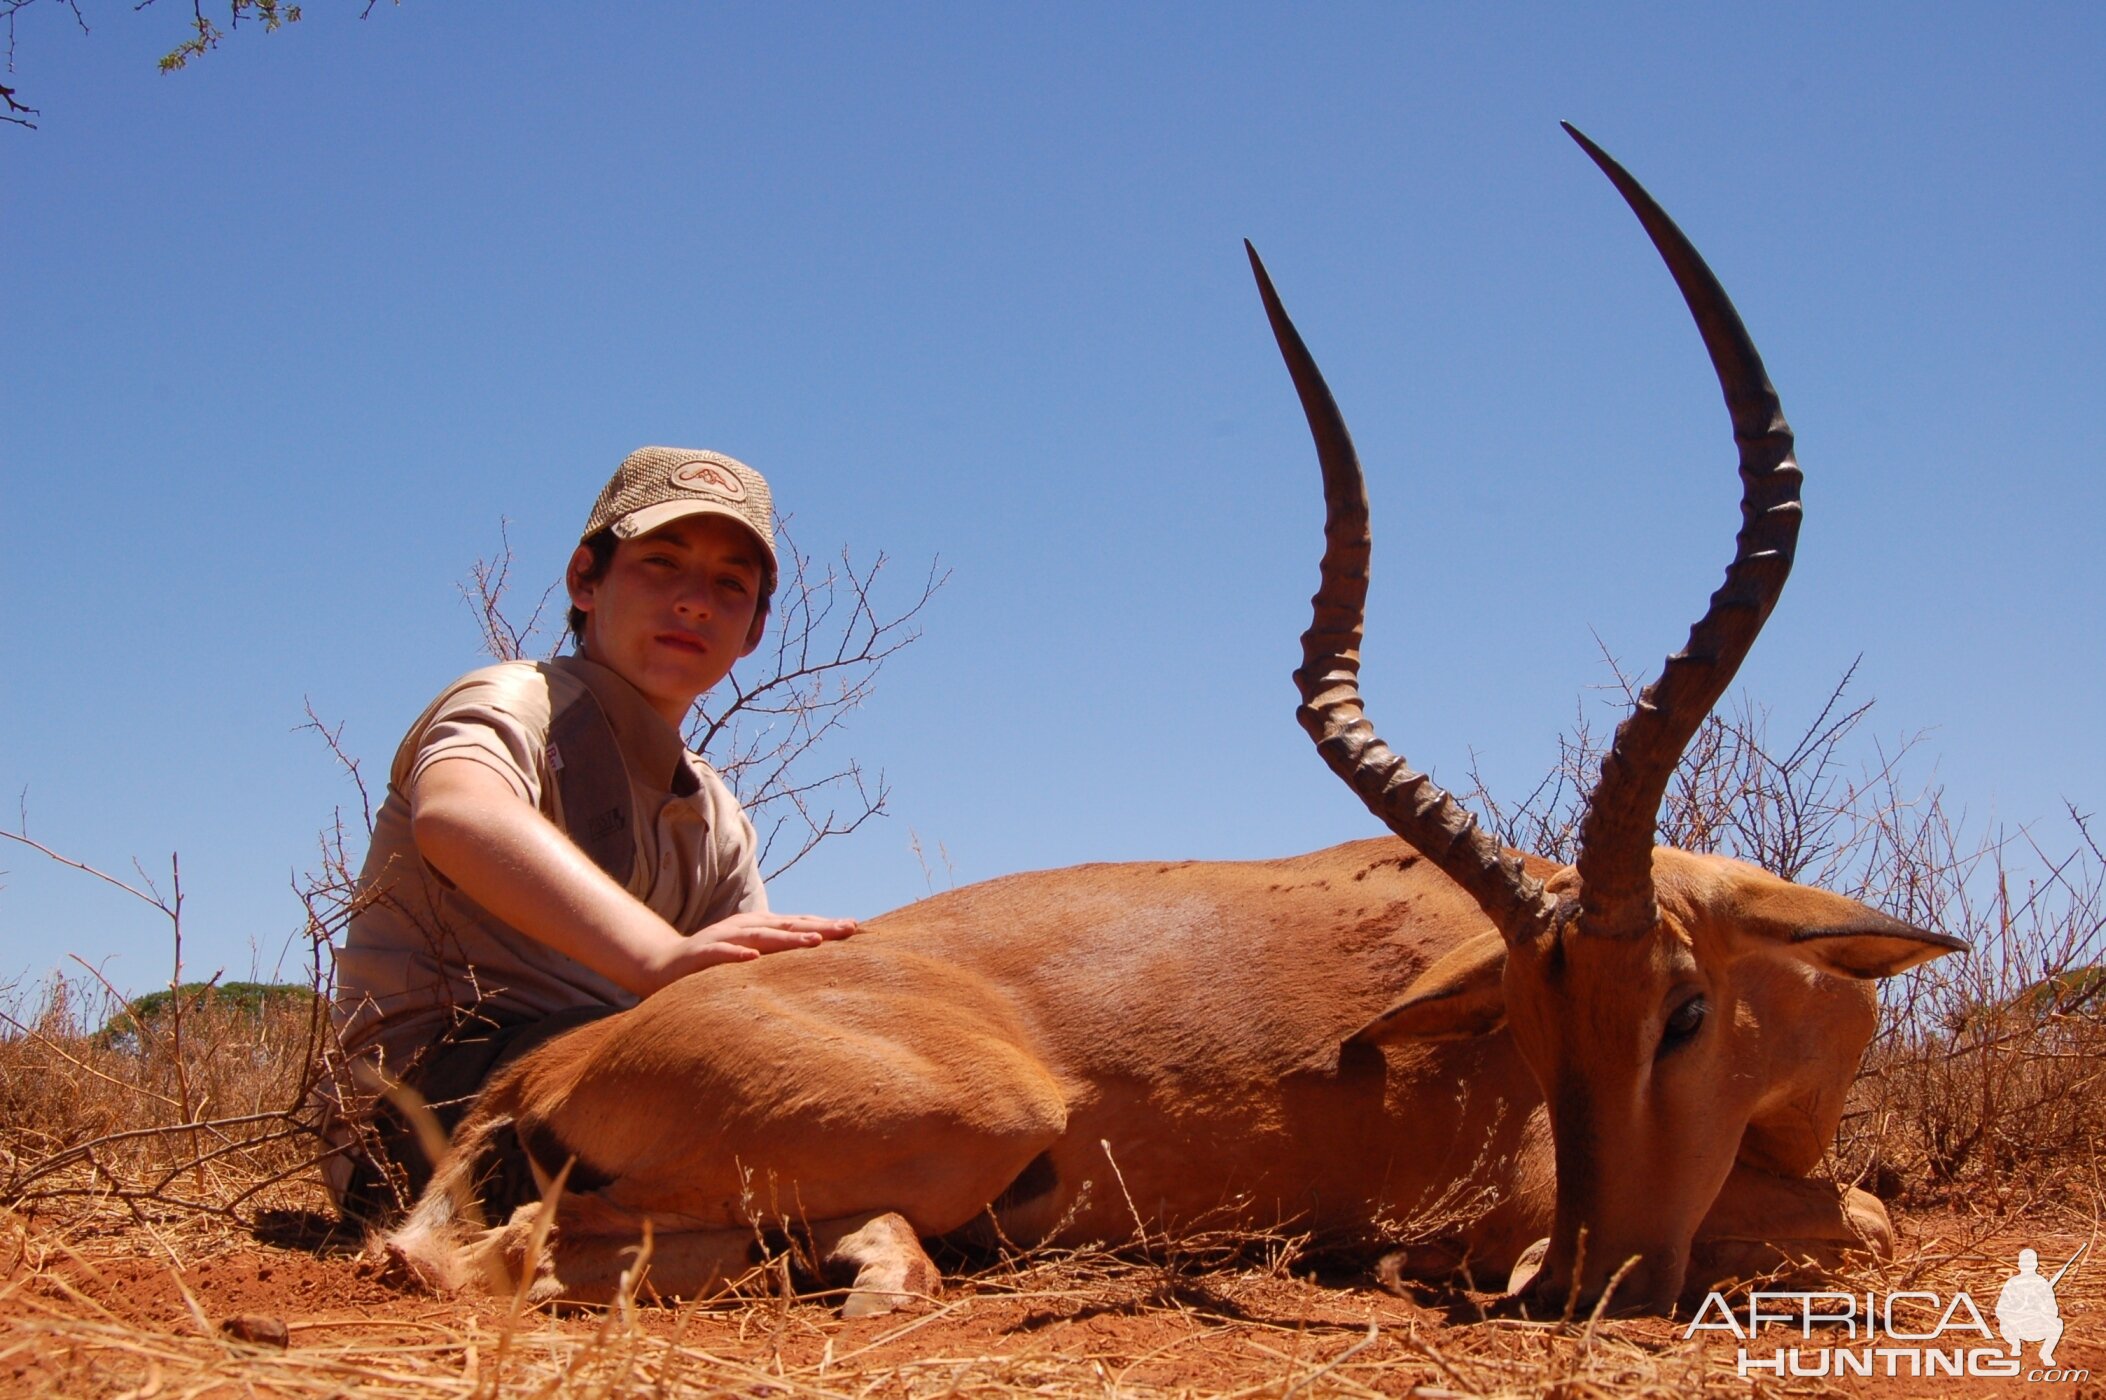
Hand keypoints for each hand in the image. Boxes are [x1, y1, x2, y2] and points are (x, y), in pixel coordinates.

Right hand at [640, 911, 858, 992]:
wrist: (659, 966)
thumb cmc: (711, 964)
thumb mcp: (748, 957)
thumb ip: (775, 954)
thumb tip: (812, 956)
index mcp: (757, 927)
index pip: (797, 924)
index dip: (825, 924)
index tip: (856, 928)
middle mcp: (743, 927)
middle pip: (787, 925)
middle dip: (819, 927)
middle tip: (849, 929)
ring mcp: (722, 939)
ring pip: (760, 937)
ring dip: (788, 939)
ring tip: (815, 941)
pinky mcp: (699, 955)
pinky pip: (720, 954)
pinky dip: (736, 955)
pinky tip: (753, 959)